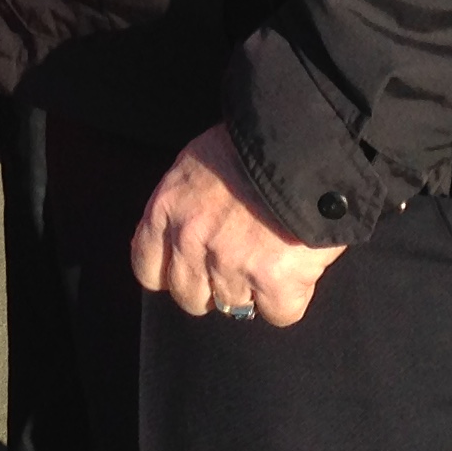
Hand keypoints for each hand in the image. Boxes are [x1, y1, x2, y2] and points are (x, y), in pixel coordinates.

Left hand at [131, 125, 347, 327]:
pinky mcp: (274, 280)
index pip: (148, 269)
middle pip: (189, 298)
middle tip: (241, 261)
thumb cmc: (253, 142)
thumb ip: (185, 204)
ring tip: (274, 254)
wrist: (303, 138)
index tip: (193, 266)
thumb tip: (185, 235)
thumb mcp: (198, 163)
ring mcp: (231, 264)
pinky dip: (292, 295)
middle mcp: (190, 242)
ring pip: (234, 307)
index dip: (173, 272)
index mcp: (166, 210)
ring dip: (254, 288)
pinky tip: (300, 266)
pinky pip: (279, 312)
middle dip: (214, 286)